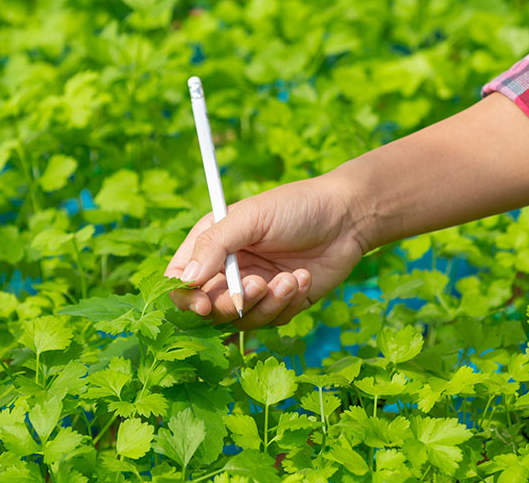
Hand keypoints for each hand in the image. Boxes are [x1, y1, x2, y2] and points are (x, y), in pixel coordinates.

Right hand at [166, 173, 371, 329]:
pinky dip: (288, 304)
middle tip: (259, 284)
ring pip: (243, 320)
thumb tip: (185, 279)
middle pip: (209, 308)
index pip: (180, 279)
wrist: (348, 216)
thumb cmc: (297, 206)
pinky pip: (273, 321)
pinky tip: (302, 278)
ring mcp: (255, 289)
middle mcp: (229, 270)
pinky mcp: (281, 303)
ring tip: (290, 278)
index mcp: (212, 243)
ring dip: (267, 303)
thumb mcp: (252, 216)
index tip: (203, 303)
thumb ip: (215, 244)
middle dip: (234, 302)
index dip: (185, 297)